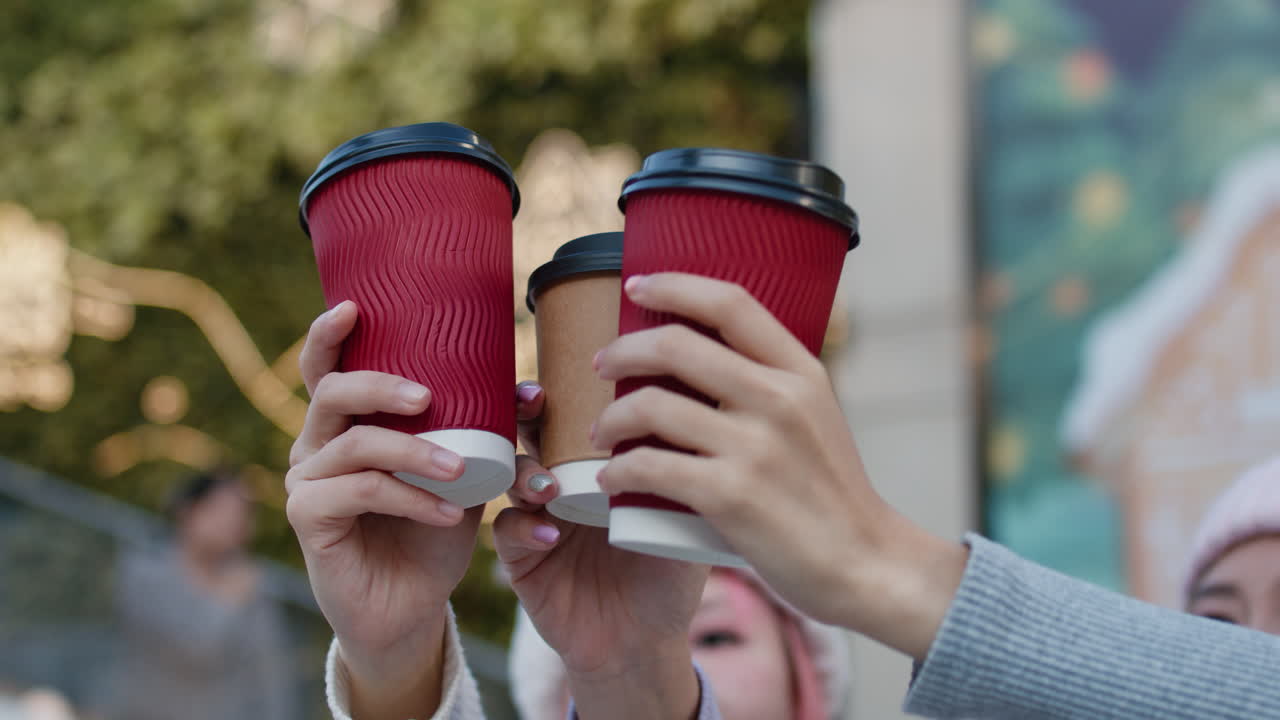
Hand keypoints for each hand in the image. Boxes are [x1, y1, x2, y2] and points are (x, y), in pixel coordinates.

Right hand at [285, 301, 483, 716]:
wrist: (411, 605)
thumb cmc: (432, 530)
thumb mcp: (463, 473)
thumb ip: (481, 430)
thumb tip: (530, 389)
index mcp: (345, 423)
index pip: (325, 366)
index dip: (329, 333)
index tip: (357, 307)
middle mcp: (316, 444)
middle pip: (333, 391)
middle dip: (381, 383)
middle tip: (428, 396)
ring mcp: (307, 481)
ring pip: (356, 443)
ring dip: (415, 451)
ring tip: (462, 470)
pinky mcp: (309, 519)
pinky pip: (361, 492)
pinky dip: (411, 498)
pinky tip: (447, 514)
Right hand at [493, 382, 705, 719]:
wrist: (646, 642)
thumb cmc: (670, 571)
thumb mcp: (686, 515)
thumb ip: (690, 468)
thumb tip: (709, 405)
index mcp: (600, 460)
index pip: (581, 408)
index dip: (575, 383)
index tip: (583, 366)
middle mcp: (563, 479)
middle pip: (535, 430)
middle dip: (528, 411)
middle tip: (536, 401)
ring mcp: (538, 516)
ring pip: (513, 475)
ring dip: (526, 473)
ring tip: (548, 486)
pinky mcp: (521, 558)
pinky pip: (508, 532)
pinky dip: (524, 529)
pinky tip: (549, 534)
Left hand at [592, 274, 967, 659]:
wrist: (863, 562)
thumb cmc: (831, 492)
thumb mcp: (817, 416)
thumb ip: (771, 382)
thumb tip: (706, 351)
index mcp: (800, 372)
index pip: (730, 303)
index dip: (675, 286)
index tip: (637, 286)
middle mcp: (777, 399)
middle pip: (676, 345)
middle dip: (623, 350)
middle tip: (602, 365)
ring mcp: (754, 447)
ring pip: (651, 405)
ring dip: (611, 417)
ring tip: (602, 432)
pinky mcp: (729, 495)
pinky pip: (649, 465)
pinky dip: (618, 471)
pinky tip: (610, 479)